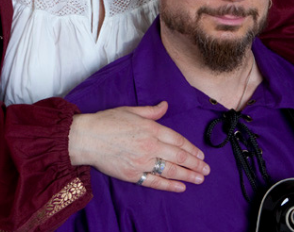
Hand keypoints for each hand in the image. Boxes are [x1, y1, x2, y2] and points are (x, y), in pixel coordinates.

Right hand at [68, 101, 209, 191]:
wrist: (86, 137)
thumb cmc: (107, 121)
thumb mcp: (132, 110)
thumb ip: (151, 111)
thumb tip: (165, 105)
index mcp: (151, 128)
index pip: (178, 140)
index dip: (191, 148)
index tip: (201, 155)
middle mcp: (150, 146)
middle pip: (178, 156)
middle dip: (195, 164)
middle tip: (206, 170)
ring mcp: (142, 161)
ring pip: (170, 170)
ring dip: (188, 175)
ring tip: (199, 179)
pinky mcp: (133, 174)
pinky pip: (155, 182)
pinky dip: (169, 185)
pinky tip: (181, 187)